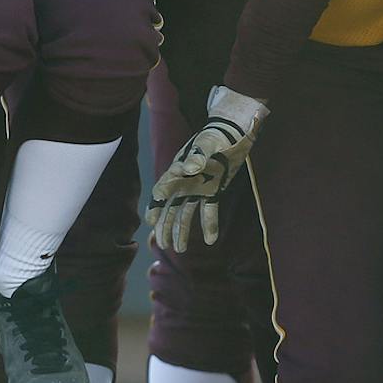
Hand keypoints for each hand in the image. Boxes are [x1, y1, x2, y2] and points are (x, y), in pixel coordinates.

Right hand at [148, 86, 266, 252]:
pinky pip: (209, 211)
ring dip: (181, 230)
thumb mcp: (207, 143)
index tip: (150, 220)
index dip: (156, 205)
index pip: (163, 189)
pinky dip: (209, 225)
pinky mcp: (213, 191)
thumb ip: (197, 155)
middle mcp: (184, 181)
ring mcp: (198, 188)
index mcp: (178, 170)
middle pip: (170, 207)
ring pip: (185, 213)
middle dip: (165, 226)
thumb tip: (188, 168)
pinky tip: (210, 241)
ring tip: (179, 250)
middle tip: (162, 244)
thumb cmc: (216, 136)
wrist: (232, 132)